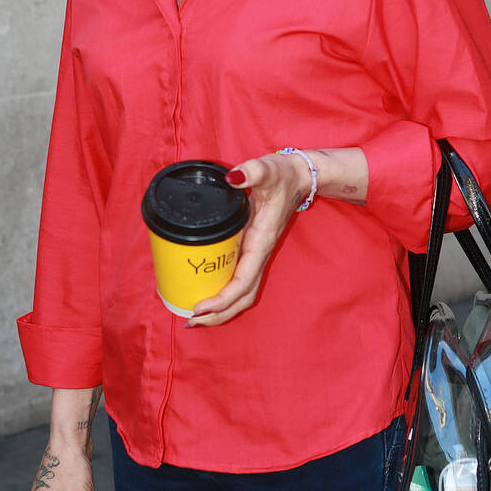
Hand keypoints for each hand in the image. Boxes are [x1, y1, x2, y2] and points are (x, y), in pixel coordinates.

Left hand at [186, 151, 308, 327]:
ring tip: (196, 317)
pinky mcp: (251, 249)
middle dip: (219, 314)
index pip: (242, 281)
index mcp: (261, 242)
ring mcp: (256, 253)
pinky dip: (224, 294)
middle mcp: (259, 253)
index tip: (200, 307)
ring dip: (222, 309)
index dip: (222, 299)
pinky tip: (206, 293)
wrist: (299, 176)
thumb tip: (233, 177)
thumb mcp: (268, 169)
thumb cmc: (283, 175)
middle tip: (191, 321)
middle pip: (242, 297)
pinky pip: (239, 280)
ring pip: (242, 292)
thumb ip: (252, 171)